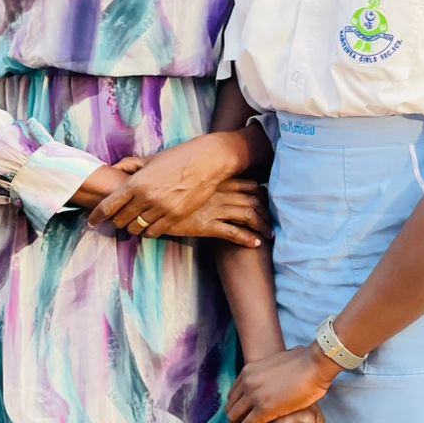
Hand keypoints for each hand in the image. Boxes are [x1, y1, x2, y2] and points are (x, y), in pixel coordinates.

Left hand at [89, 134, 236, 230]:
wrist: (206, 161)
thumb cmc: (177, 158)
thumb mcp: (150, 159)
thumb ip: (129, 165)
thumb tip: (112, 168)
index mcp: (136, 182)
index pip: (108, 205)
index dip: (97, 216)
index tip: (92, 221)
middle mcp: (146, 197)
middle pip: (120, 220)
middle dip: (117, 221)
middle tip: (118, 220)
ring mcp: (161, 208)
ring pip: (136, 228)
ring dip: (133, 227)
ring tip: (134, 223)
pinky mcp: (175, 216)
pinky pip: (155, 232)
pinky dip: (149, 231)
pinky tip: (149, 226)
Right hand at [126, 179, 272, 246]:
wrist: (150, 199)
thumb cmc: (168, 187)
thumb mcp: (190, 180)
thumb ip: (203, 178)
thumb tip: (210, 178)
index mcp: (219, 182)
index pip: (250, 185)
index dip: (263, 194)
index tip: (268, 201)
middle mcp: (221, 194)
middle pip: (255, 201)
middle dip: (267, 213)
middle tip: (273, 223)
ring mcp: (215, 209)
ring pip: (249, 216)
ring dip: (263, 227)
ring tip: (269, 236)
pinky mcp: (207, 226)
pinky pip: (233, 233)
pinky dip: (247, 239)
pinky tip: (255, 244)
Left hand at [226, 345, 340, 422]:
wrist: (315, 363)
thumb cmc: (307, 362)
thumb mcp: (281, 363)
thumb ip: (274, 371)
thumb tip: (281, 371)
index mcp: (250, 370)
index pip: (234, 395)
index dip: (239, 409)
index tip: (247, 417)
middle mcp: (247, 382)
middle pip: (231, 407)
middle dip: (237, 421)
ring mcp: (253, 395)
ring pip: (234, 419)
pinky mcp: (263, 409)